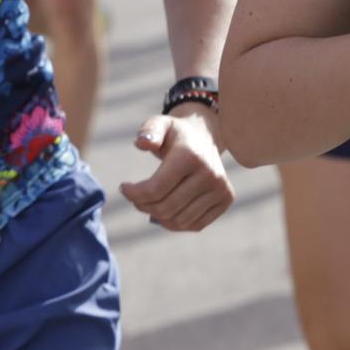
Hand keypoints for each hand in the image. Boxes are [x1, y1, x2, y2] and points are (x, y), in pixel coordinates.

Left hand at [116, 111, 233, 231]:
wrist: (203, 137)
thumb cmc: (174, 134)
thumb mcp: (159, 124)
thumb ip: (148, 131)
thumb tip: (142, 143)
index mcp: (191, 156)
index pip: (156, 189)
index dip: (134, 194)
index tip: (123, 187)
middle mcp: (210, 174)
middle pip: (166, 207)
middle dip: (143, 205)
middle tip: (134, 197)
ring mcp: (221, 189)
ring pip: (179, 221)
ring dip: (157, 216)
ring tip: (148, 203)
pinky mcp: (226, 200)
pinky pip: (195, 225)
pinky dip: (175, 223)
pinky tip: (165, 210)